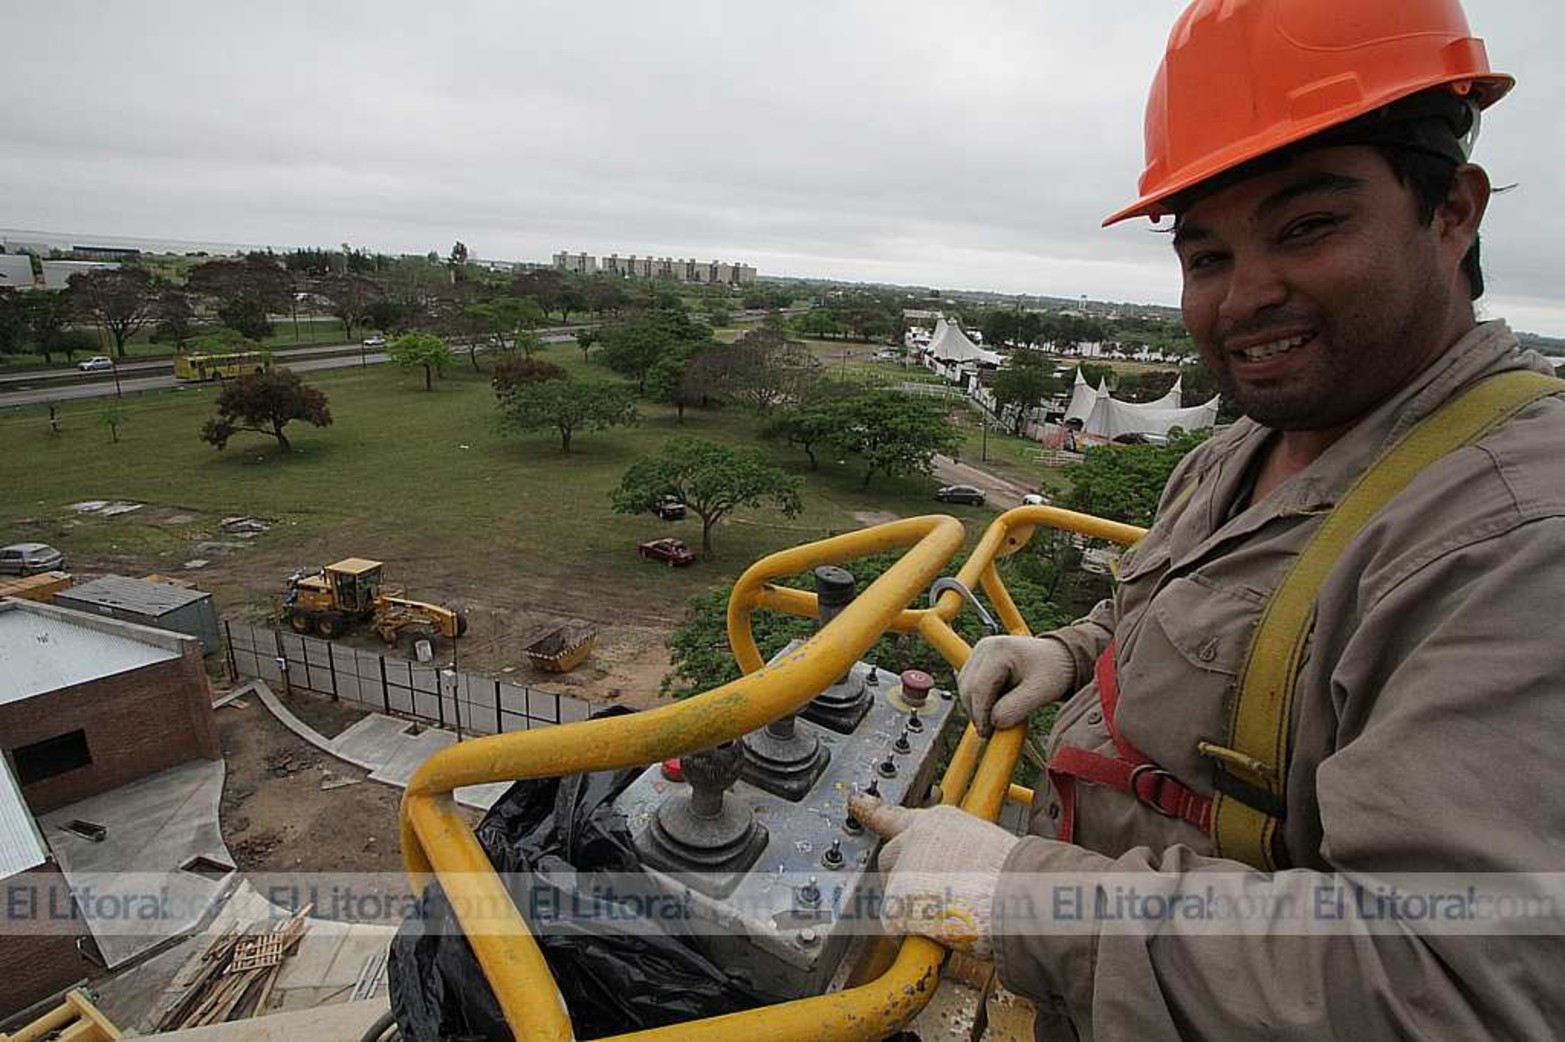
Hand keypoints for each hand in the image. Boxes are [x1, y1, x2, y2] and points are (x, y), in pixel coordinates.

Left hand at [848, 793, 1018, 959]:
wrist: (1021, 896)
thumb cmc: (1014, 878)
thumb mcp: (982, 847)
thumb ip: (953, 851)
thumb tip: (948, 871)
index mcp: (938, 821)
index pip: (895, 815)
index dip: (873, 810)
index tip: (857, 801)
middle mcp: (915, 837)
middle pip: (890, 858)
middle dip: (904, 879)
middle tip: (934, 897)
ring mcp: (903, 867)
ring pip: (893, 893)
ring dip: (912, 907)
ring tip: (951, 915)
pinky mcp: (897, 899)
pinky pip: (896, 924)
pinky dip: (913, 933)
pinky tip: (942, 931)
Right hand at [958, 635, 1076, 737]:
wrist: (1058, 657)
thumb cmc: (1053, 671)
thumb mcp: (1041, 692)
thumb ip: (1016, 708)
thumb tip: (994, 723)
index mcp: (999, 651)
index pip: (978, 687)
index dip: (980, 713)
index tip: (988, 733)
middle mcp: (985, 648)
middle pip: (968, 688)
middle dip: (976, 713)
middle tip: (990, 732)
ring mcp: (980, 653)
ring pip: (965, 687)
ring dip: (976, 707)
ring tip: (996, 719)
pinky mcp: (979, 661)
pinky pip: (969, 685)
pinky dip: (978, 701)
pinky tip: (994, 708)